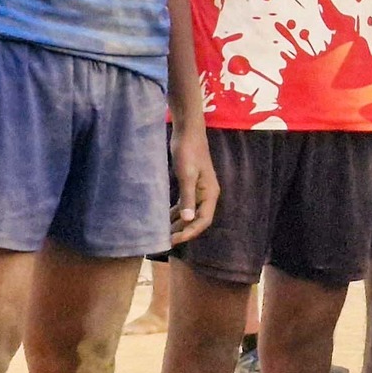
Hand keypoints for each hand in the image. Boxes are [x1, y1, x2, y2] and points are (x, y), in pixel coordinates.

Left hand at [169, 117, 219, 244]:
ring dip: (178, 224)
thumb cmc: (188, 151)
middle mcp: (207, 195)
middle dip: (182, 231)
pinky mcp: (190, 185)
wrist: (187, 132)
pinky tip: (163, 218)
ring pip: (190, 213)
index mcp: (210, 194)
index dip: (190, 232)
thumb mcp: (187, 175)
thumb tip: (188, 219)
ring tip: (162, 232)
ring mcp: (199, 191)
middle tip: (163, 240)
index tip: (173, 240)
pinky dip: (174, 213)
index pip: (203, 221)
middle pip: (197, 220)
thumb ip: (188, 197)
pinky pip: (184, 205)